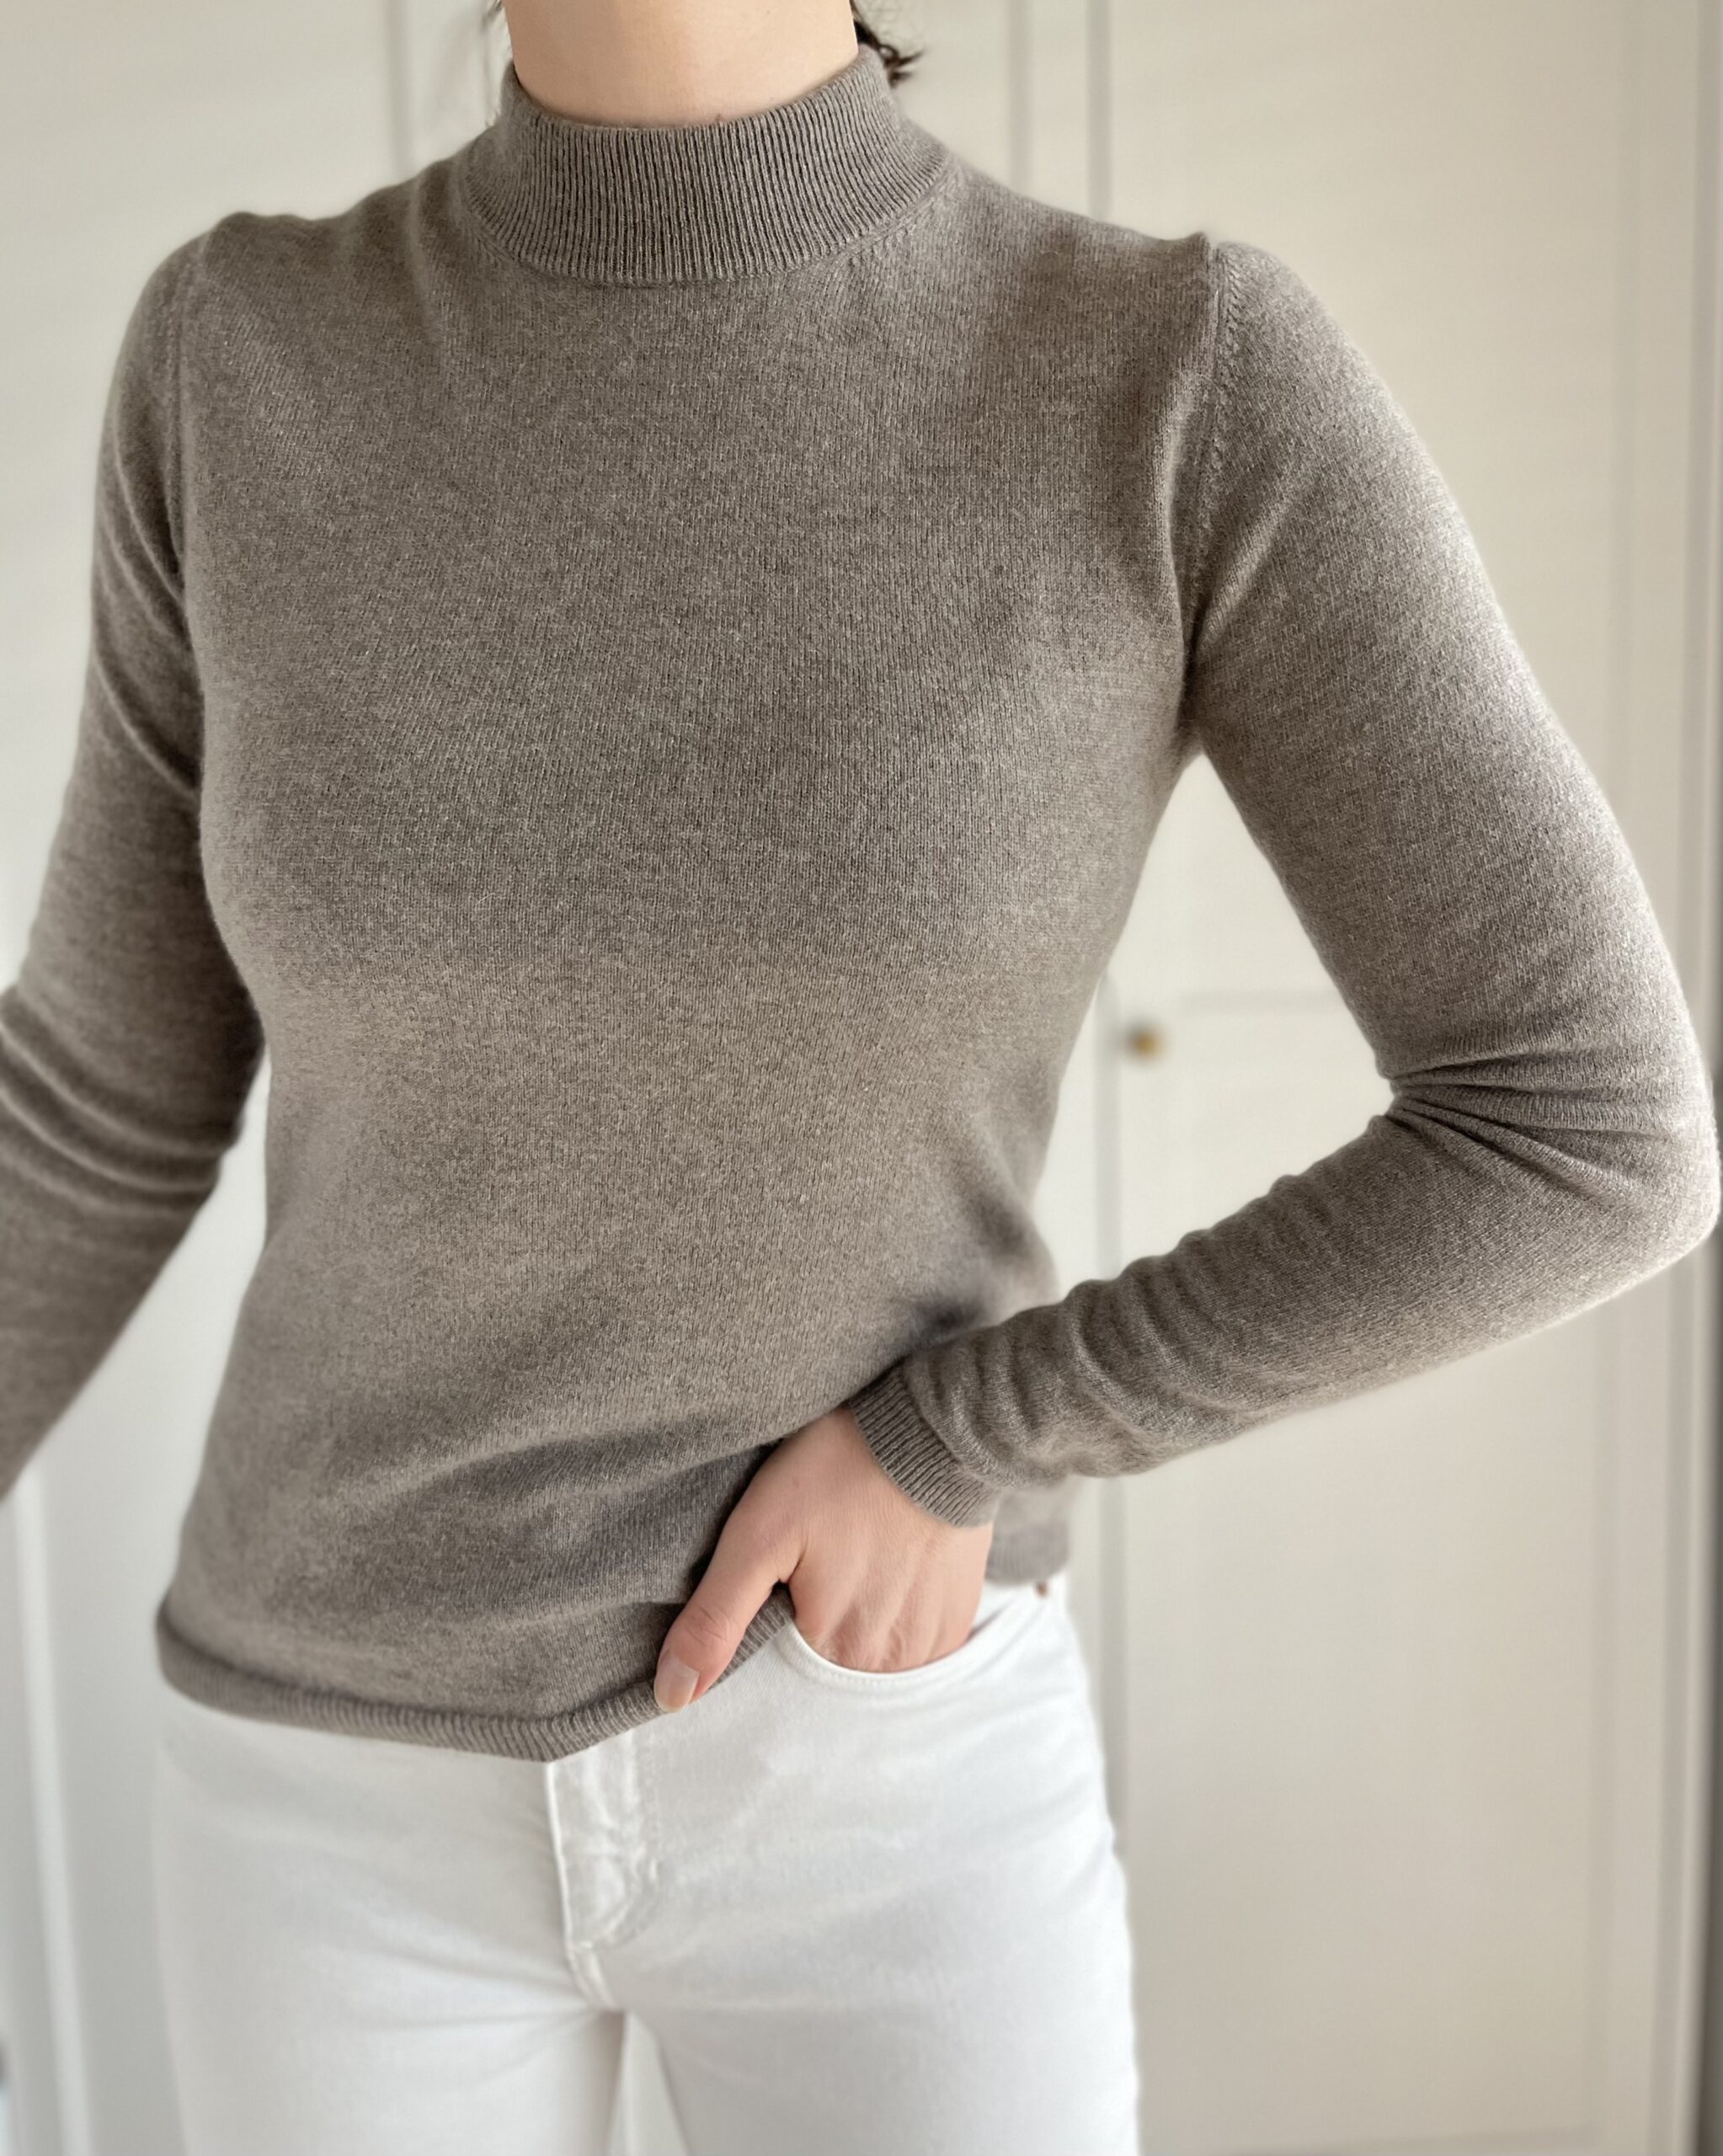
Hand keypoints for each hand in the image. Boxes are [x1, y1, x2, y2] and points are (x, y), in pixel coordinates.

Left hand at [653, 1404, 994, 1709]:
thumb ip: (714, 1619)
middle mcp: (889, 1665)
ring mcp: (931, 1644)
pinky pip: (915, 1643)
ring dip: (855, 1628)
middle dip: (810, 1631)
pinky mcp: (958, 1618)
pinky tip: (885, 1571)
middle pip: (827, 1670)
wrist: (934, 1428)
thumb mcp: (758, 1534)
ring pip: (872, 1660)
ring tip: (849, 1564)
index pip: (781, 1680)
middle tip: (812, 1567)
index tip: (776, 1589)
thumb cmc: (838, 1471)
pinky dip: (895, 1618)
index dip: (770, 1636)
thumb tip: (672, 1697)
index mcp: (834, 1652)